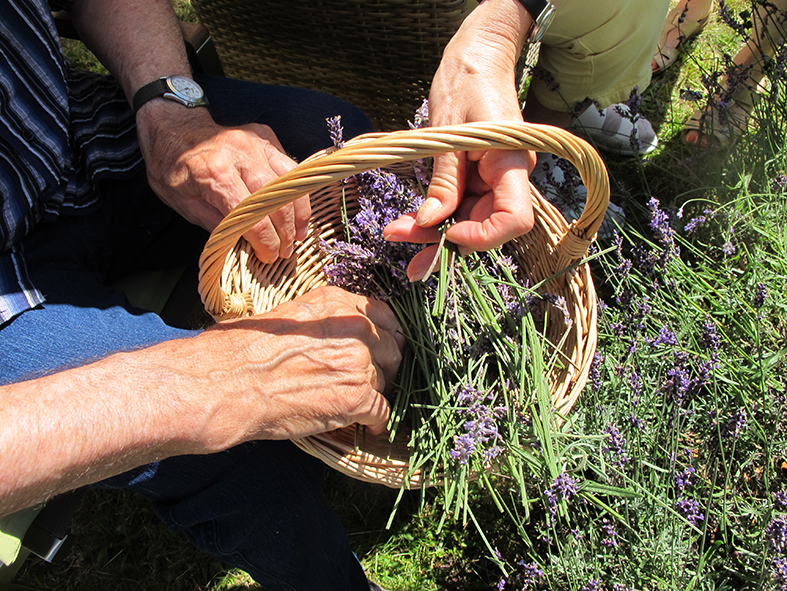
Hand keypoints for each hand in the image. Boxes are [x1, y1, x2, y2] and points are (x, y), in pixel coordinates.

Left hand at [136, 102, 309, 262]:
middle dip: (285, 233)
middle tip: (284, 251)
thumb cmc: (172, 165)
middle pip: (277, 202)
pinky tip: (295, 209)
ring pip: (291, 183)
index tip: (268, 257)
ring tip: (298, 234)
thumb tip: (244, 245)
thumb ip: (215, 224)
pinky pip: (290, 167)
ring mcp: (256, 143)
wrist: (173, 124)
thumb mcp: (183, 202)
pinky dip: (296, 190)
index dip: (265, 242)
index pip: (252, 216)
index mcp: (216, 173)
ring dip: (299, 213)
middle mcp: (241, 155)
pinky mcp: (265, 137)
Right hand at [198, 286, 404, 445]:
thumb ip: (325, 322)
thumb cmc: (243, 351)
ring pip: (387, 381)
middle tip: (372, 383)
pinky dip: (376, 423)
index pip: (384, 316)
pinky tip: (367, 428)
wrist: (228, 384)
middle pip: (392, 349)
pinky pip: (383, 412)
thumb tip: (340, 337)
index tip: (380, 352)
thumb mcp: (290, 317)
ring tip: (357, 407)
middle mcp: (355, 327)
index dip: (385, 338)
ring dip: (375, 395)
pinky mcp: (358, 398)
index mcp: (338, 303)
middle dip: (386, 367)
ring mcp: (359, 362)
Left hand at [383, 0, 534, 280]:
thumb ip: (443, 180)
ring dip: (433, 234)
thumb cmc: (465, 83)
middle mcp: (509, 179)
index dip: (482, 236)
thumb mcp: (447, 132)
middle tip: (406, 257)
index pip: (513, 220)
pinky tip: (409, 223)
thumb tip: (429, 222)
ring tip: (396, 234)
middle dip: (445, 242)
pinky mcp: (478, 180)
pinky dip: (435, 216)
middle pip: (485, 227)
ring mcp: (494, 181)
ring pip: (468, 221)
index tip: (446, 233)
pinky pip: (458, 207)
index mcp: (512, 164)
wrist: (476, 58)